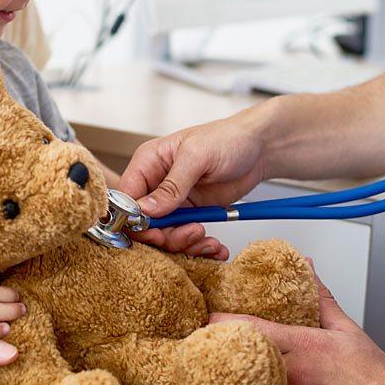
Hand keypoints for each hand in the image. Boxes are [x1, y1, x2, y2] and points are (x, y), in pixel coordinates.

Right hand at [119, 115, 269, 259]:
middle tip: (189, 234)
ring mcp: (174, 201)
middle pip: (143, 222)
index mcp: (149, 163)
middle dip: (165, 235)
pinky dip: (200, 246)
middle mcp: (157, 184)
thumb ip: (172, 184)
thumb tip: (147, 209)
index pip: (126, 196)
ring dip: (185, 243)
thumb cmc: (228, 138)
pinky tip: (214, 246)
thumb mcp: (198, 156)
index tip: (154, 231)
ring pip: (165, 235)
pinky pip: (186, 237)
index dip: (134, 218)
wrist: (259, 148)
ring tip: (206, 238)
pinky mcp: (192, 213)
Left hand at [209, 269, 384, 384]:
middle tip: (212, 336)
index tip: (210, 314)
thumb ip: (320, 298)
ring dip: (238, 367)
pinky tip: (248, 382)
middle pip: (243, 353)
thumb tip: (307, 269)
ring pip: (249, 378)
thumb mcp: (345, 328)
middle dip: (226, 344)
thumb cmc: (369, 373)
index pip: (251, 328)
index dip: (224, 320)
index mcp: (301, 346)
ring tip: (226, 358)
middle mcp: (290, 372)